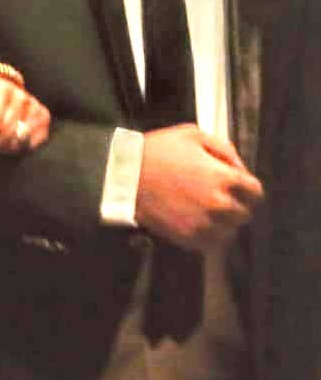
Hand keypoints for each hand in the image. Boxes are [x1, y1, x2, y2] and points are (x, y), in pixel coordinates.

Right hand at [136, 124, 263, 252]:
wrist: (124, 176)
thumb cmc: (156, 152)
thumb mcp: (191, 134)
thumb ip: (222, 147)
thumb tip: (238, 166)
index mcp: (223, 177)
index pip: (255, 191)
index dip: (247, 187)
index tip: (237, 187)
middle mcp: (219, 204)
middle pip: (244, 213)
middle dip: (235, 204)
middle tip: (217, 197)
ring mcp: (205, 223)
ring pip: (231, 231)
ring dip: (223, 222)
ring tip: (206, 212)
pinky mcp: (189, 238)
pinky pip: (213, 244)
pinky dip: (210, 236)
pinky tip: (198, 223)